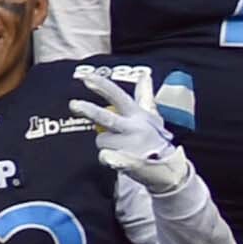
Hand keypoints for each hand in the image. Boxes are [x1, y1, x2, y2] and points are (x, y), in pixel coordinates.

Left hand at [72, 63, 193, 197]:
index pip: (118, 96)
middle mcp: (134, 128)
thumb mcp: (152, 116)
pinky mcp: (127, 162)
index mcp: (138, 115)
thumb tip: (145, 75)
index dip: (102, 86)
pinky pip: (105, 157)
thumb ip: (144, 95)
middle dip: (89, 110)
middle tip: (74, 104)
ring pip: (101, 140)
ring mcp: (130, 145)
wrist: (169, 168)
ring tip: (122, 149)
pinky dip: (107, 158)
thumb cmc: (155, 139)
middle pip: (107, 117)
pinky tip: (117, 159)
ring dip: (106, 144)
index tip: (86, 77)